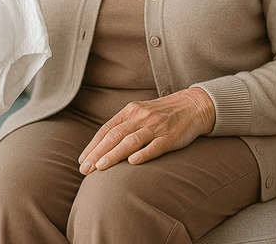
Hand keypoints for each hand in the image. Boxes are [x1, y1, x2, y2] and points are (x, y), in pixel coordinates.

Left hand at [78, 88, 214, 174]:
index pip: (107, 129)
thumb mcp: (140, 113)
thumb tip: (102, 146)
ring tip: (100, 167)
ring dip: (114, 155)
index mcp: (130, 111)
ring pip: (130, 141)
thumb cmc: (162, 113)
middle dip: (97, 153)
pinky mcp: (170, 136)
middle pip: (114, 136)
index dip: (93, 145)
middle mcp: (140, 117)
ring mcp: (155, 126)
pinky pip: (155, 146)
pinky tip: (132, 162)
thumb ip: (124, 126)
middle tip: (85, 169)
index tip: (82, 160)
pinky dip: (143, 153)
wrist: (192, 105)